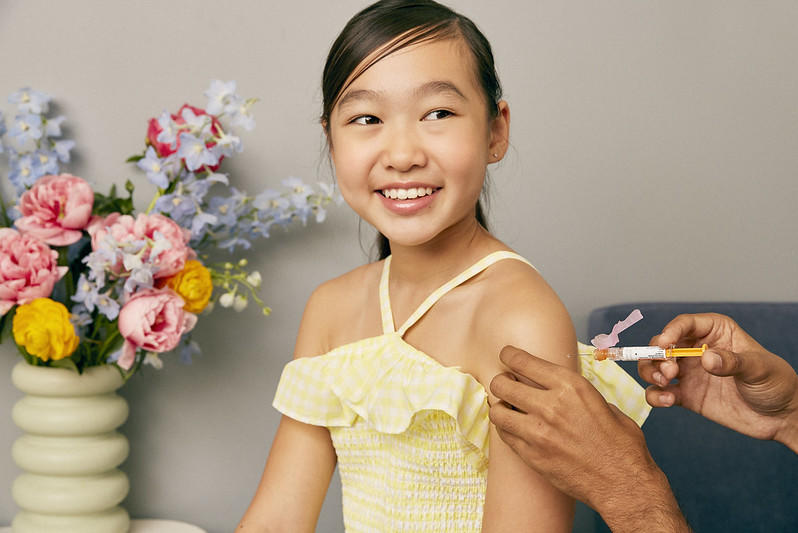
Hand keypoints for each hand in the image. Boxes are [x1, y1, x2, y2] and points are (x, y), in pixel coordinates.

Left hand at [489, 346, 687, 531]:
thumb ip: (575, 394)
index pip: (522, 361)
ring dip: (500, 407)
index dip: (509, 355)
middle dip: (501, 382)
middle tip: (506, 385)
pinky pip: (504, 435)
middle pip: (502, 384)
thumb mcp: (603, 404)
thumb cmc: (620, 445)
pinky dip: (506, 429)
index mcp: (570, 386)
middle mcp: (550, 405)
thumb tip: (559, 389)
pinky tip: (515, 428)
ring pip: (497, 411)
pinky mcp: (531, 455)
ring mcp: (537, 432)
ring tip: (508, 409)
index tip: (506, 356)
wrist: (622, 484)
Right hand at [641, 313, 797, 450]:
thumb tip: (706, 359)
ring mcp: (689, 372)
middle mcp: (696, 349)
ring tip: (665, 383)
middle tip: (669, 371)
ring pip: (654, 366)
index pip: (685, 324)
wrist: (780, 418)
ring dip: (651, 372)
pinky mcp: (685, 395)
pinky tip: (667, 401)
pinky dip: (656, 395)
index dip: (670, 331)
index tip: (665, 345)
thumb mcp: (760, 368)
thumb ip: (733, 362)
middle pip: (662, 345)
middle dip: (657, 356)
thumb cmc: (776, 384)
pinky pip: (660, 392)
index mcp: (715, 332)